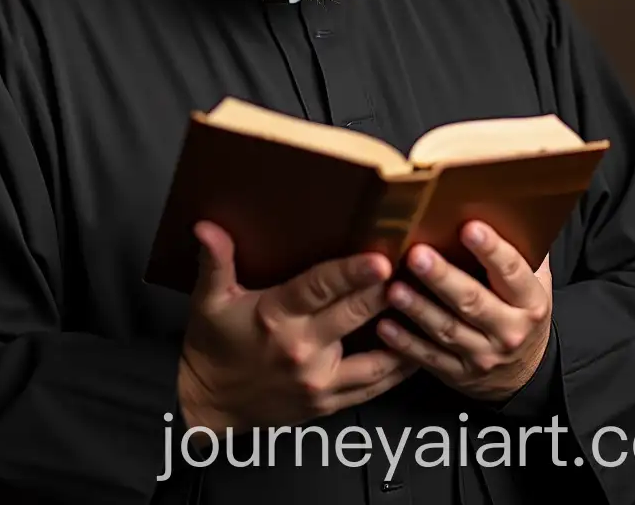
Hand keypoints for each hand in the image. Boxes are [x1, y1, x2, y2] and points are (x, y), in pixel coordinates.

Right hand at [179, 220, 417, 436]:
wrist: (208, 407)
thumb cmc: (212, 346)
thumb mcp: (208, 301)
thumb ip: (215, 261)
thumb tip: (206, 226)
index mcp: (274, 317)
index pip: (317, 289)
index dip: (350, 273)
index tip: (378, 259)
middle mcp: (301, 349)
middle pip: (353, 316)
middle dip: (385, 294)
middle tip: (414, 271)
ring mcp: (318, 380)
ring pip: (373, 358)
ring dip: (402, 333)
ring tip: (428, 309)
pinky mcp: (329, 402)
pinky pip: (372, 387)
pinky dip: (398, 369)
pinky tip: (419, 349)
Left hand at [376, 221, 551, 401]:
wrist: (524, 371)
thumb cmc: (519, 308)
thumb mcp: (534, 282)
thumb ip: (522, 249)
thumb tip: (506, 201)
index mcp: (530, 301)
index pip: (512, 272)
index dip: (491, 250)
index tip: (469, 227)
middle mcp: (509, 330)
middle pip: (473, 302)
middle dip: (443, 278)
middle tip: (417, 255)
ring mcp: (483, 356)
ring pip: (447, 330)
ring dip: (418, 309)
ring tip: (393, 288)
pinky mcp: (458, 373)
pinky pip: (428, 358)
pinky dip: (405, 344)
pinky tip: (384, 326)